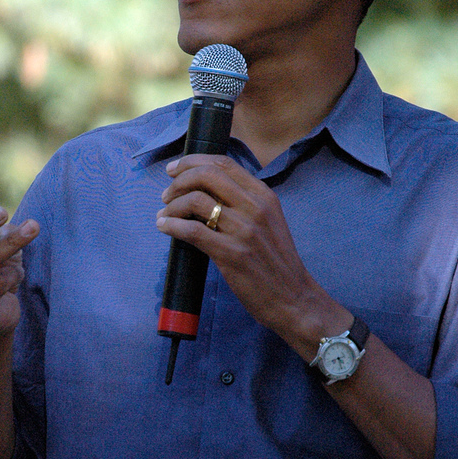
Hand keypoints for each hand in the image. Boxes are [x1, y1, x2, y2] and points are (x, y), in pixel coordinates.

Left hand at [156, 154, 346, 354]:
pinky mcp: (231, 253)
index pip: (223, 164)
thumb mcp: (268, 221)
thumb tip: (205, 192)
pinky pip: (192, 230)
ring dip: (172, 206)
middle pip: (206, 175)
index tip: (174, 169)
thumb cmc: (276, 261)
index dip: (192, 161)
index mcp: (264, 195)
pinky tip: (165, 228)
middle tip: (166, 195)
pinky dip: (172, 225)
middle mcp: (255, 207)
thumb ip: (244, 203)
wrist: (292, 297)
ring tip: (165, 215)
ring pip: (195, 200)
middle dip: (178, 181)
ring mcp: (243, 229)